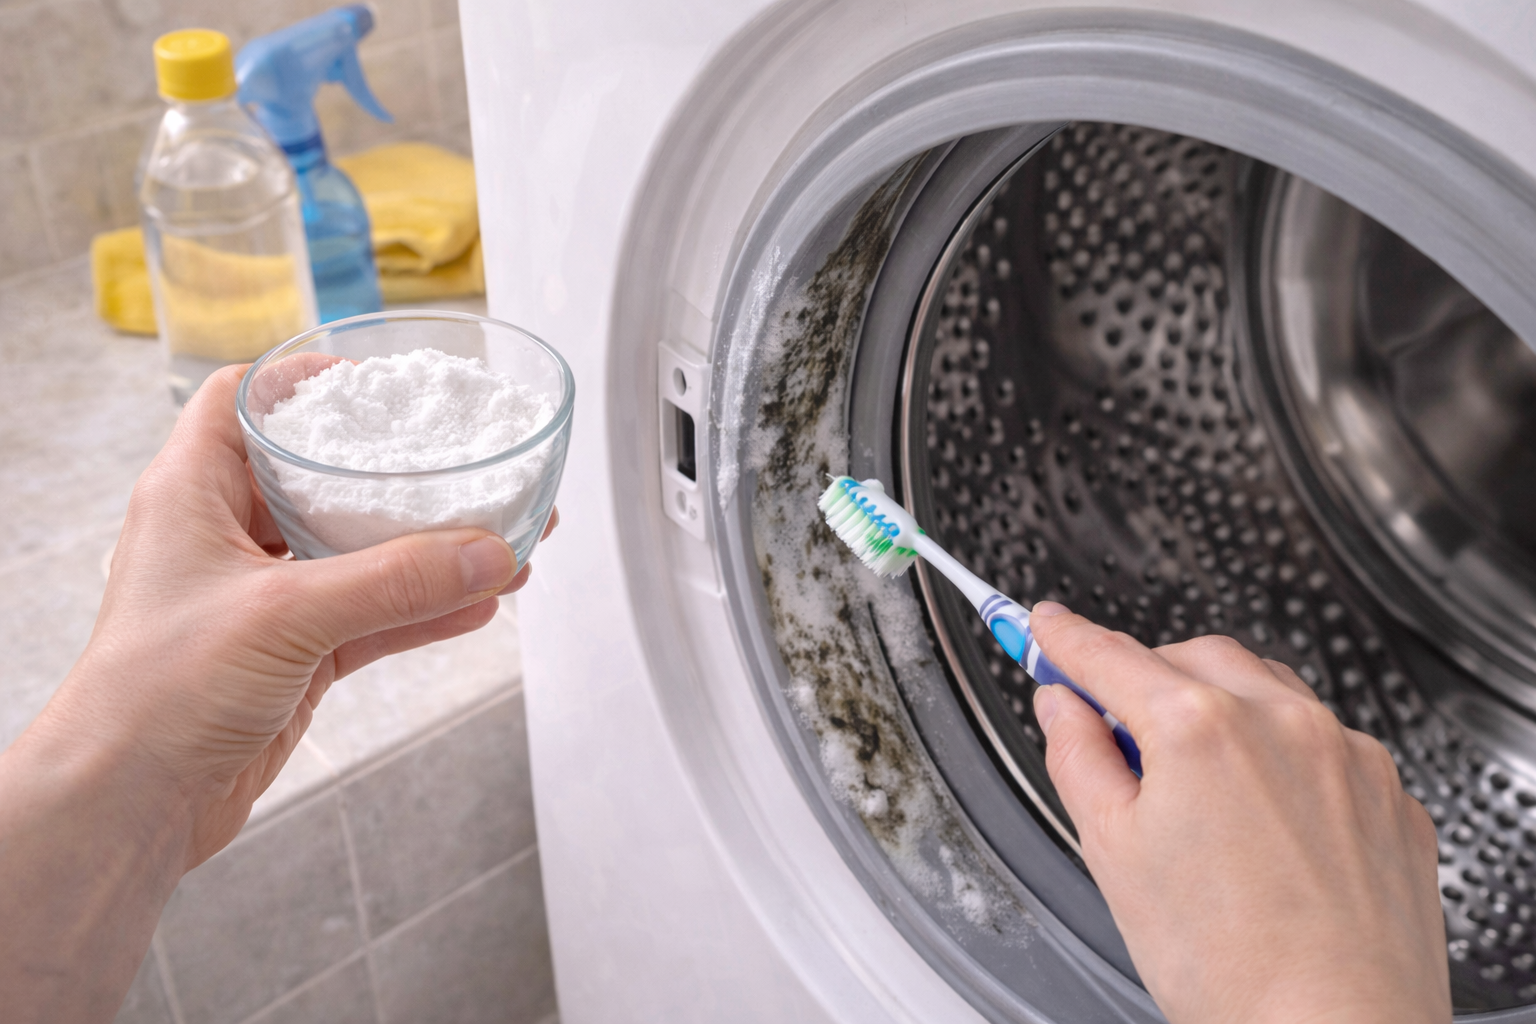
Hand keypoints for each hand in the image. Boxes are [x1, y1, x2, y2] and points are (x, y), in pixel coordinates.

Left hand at [0, 364, 556, 1022]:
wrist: (129, 805)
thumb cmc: (154, 694)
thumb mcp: (284, 616)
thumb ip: (394, 584)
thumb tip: (485, 554)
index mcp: (193, 492)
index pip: (245, 401)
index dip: (306, 382)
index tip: (379, 384)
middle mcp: (227, 536)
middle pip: (322, 478)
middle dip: (398, 475)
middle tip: (466, 463)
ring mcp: (264, 599)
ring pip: (359, 555)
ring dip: (428, 550)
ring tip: (499, 538)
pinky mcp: (293, 655)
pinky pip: (373, 618)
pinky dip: (424, 612)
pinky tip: (478, 605)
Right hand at [1029, 603, 1447, 1023]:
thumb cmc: (1230, 965)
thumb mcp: (1112, 853)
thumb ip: (1077, 758)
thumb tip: (1062, 708)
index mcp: (1199, 727)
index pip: (1110, 656)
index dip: (1065, 638)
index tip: (1045, 626)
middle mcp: (1281, 720)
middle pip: (1192, 657)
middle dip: (1149, 677)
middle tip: (1116, 728)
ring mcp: (1346, 753)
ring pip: (1266, 689)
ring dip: (1221, 706)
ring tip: (1197, 786)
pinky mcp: (1390, 793)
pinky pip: (1325, 741)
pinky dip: (1284, 756)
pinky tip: (1265, 821)